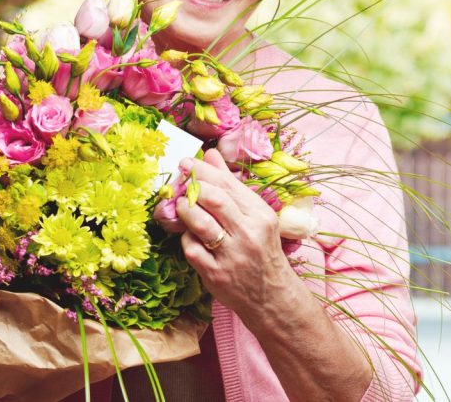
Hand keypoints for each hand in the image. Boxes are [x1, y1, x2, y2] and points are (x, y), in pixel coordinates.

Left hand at [172, 149, 297, 315]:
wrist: (271, 296)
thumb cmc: (261, 250)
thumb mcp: (255, 216)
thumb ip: (232, 186)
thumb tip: (211, 155)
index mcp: (260, 215)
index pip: (229, 185)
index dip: (203, 171)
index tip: (187, 163)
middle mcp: (249, 233)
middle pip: (215, 200)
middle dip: (193, 186)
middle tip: (180, 181)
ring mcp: (232, 255)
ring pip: (201, 223)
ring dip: (185, 210)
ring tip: (181, 205)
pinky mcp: (216, 274)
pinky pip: (192, 248)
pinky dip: (186, 238)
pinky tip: (189, 236)